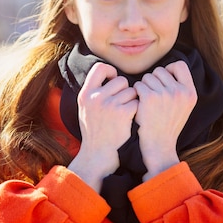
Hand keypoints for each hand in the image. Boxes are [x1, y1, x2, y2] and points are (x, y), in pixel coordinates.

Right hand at [67, 62, 137, 191]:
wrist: (98, 154)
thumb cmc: (94, 131)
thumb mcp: (85, 108)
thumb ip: (94, 92)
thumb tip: (108, 74)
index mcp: (86, 94)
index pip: (99, 68)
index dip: (111, 71)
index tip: (114, 80)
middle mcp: (96, 97)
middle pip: (121, 80)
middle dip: (125, 90)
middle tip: (122, 103)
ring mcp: (110, 105)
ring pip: (132, 91)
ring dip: (132, 100)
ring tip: (125, 112)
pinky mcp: (123, 114)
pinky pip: (137, 102)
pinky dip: (137, 110)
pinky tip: (130, 119)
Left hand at [133, 61, 196, 179]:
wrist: (159, 146)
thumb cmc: (168, 125)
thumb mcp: (184, 106)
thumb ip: (180, 88)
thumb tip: (169, 68)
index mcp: (191, 92)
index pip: (180, 65)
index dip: (170, 69)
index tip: (164, 80)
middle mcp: (180, 91)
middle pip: (160, 70)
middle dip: (154, 80)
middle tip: (153, 96)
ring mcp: (165, 94)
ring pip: (147, 77)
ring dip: (144, 87)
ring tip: (147, 102)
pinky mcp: (149, 98)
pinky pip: (138, 85)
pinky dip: (136, 93)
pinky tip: (140, 105)